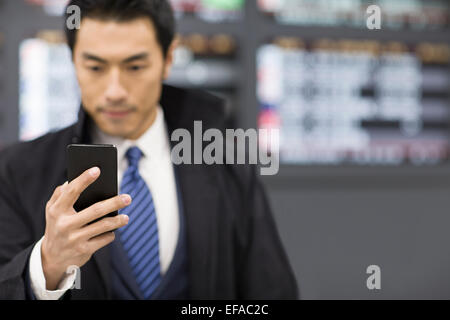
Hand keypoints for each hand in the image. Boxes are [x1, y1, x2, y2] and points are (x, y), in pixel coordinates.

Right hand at [41, 167, 130, 289]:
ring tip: (126, 217)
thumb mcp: (52, 210)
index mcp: (57, 210)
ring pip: (103, 226)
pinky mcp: (84, 250)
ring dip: (117, 221)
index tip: (97, 170)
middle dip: (114, 203)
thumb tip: (72, 179)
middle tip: (128, 197)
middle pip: (95, 210)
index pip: (71, 191)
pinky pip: (104, 239)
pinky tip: (113, 231)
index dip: (84, 179)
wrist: (51, 257)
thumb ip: (60, 194)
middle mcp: (65, 224)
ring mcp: (74, 239)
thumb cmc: (57, 225)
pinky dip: (110, 234)